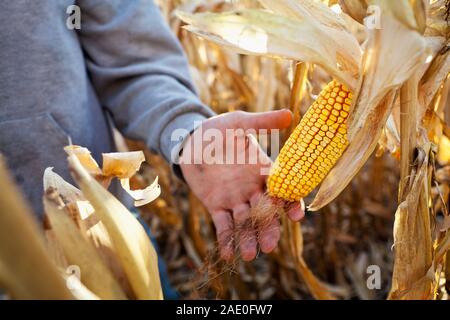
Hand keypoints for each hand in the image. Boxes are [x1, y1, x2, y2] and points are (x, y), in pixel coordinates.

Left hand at [179, 110, 304, 260]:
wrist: (192, 139)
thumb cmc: (219, 130)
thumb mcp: (240, 123)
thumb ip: (263, 122)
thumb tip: (290, 114)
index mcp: (264, 171)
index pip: (283, 190)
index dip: (291, 203)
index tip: (296, 215)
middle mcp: (253, 189)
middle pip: (265, 213)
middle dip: (269, 229)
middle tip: (270, 245)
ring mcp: (236, 199)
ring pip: (246, 223)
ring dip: (249, 238)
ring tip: (251, 254)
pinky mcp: (217, 206)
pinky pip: (224, 226)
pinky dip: (227, 240)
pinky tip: (229, 255)